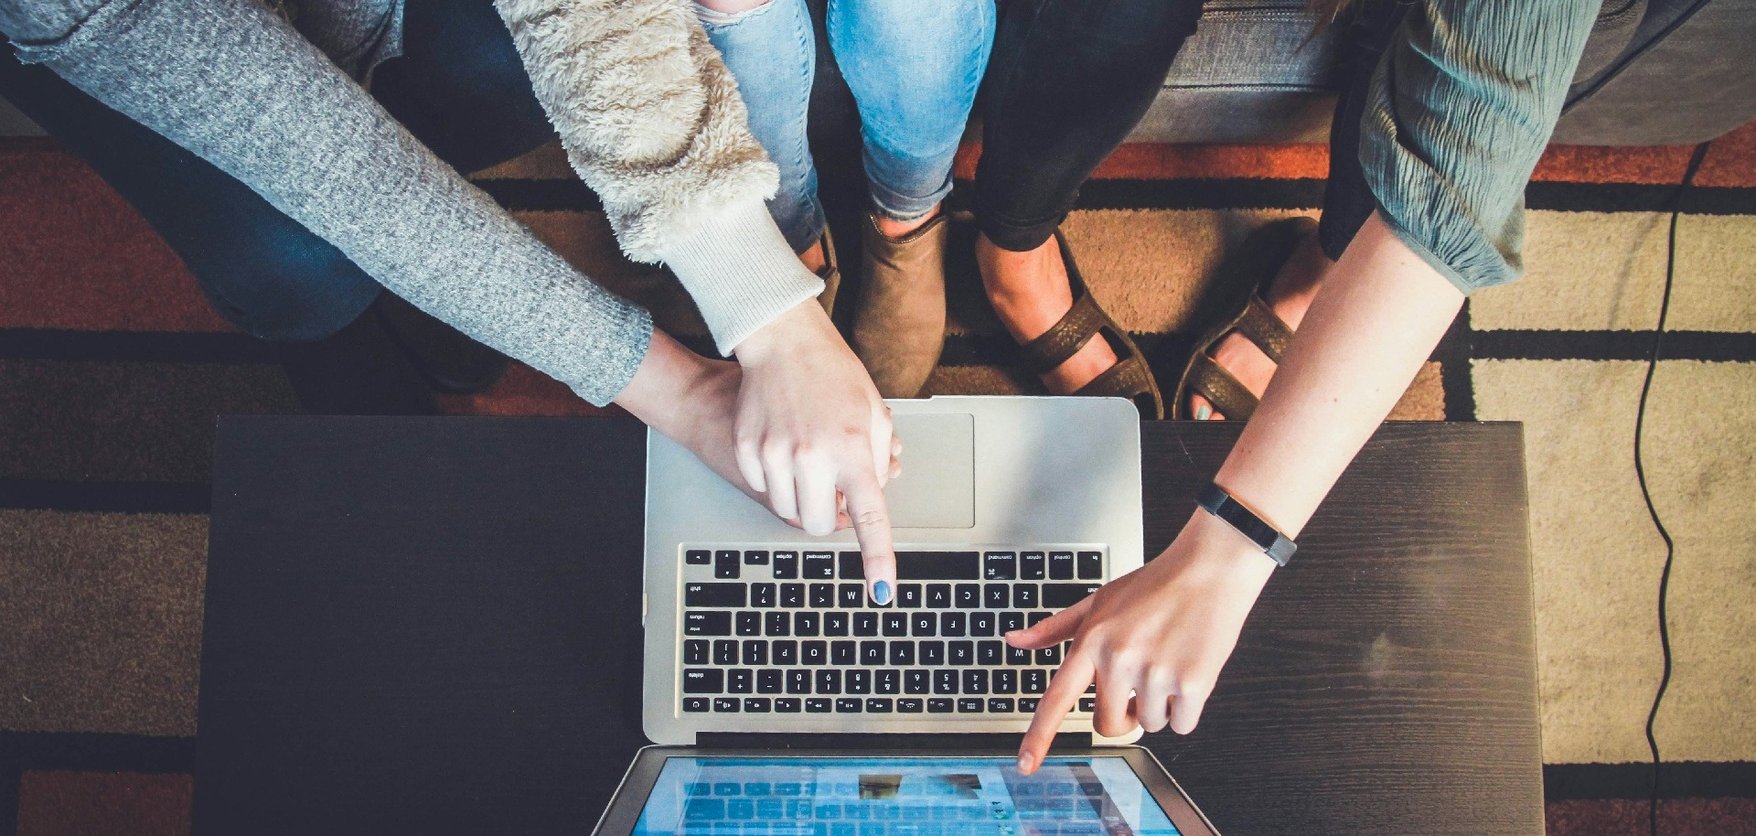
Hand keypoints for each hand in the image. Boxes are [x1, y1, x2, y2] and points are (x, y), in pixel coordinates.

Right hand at [732, 301, 899, 601]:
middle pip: (818, 525)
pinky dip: (775, 478)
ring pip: (788, 511)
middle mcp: (813, 456)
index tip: (882, 591)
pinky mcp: (747, 449)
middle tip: (833, 488)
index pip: (870, 517)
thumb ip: (879, 461)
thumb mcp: (874, 413)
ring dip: (801, 498)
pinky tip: (783, 445)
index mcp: (853, 449)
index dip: (878, 559)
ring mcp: (775, 454)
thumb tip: (872, 497)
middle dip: (827, 516)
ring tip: (808, 459)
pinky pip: (763, 488)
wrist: (782, 341)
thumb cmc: (833, 374)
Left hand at [1006, 509, 1275, 773]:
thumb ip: (1055, 628)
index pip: (1058, 698)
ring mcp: (1155, 673)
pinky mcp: (1193, 683)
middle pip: (1108, 725)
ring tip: (1168, 662)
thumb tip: (1014, 641)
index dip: (1039, 735)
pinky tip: (1188, 670)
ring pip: (1150, 724)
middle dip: (1124, 715)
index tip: (1026, 764)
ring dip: (1160, 705)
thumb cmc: (1155, 585)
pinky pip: (1182, 724)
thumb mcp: (1098, 600)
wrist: (1210, 569)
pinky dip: (1187, 708)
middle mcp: (1119, 659)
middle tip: (1138, 685)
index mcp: (1092, 641)